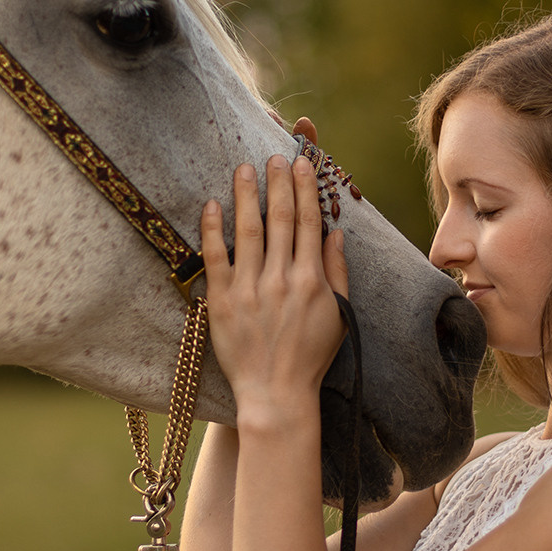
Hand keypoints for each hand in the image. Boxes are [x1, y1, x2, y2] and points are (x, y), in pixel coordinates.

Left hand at [201, 156, 350, 425]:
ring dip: (246, 196)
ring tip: (244, 169)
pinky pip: (215, 259)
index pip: (308, 224)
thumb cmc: (310, 357)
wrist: (276, 395)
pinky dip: (213, 231)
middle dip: (277, 184)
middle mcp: (281, 280)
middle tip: (273, 156)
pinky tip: (212, 205)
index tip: (301, 164)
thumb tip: (335, 232)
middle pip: (280, 221)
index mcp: (311, 281)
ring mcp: (249, 290)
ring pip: (248, 232)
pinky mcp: (221, 303)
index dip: (305, 191)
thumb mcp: (338, 316)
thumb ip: (336, 272)